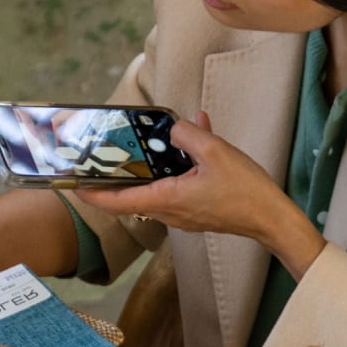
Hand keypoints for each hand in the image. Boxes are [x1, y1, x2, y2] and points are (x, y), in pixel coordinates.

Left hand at [71, 112, 326, 276]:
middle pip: (131, 196)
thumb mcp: (216, 152)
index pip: (119, 200)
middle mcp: (170, 212)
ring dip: (145, 171)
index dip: (93, 194)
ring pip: (153, 191)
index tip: (73, 185)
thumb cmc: (246, 191)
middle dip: (113, 180)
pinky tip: (191, 142)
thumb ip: (188, 135)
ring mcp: (182, 215)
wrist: (273, 219)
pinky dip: (173, 170)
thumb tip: (173, 127)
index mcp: (168, 199)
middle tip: (97, 162)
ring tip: (139, 148)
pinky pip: (174, 189)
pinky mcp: (195, 212)